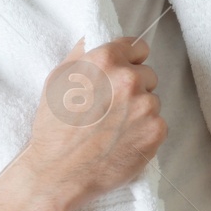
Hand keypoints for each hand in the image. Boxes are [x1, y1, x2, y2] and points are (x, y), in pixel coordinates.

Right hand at [15, 37, 165, 210]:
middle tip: (109, 107)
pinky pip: (157, 122)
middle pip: (147, 74)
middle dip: (133, 87)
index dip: (128, 61)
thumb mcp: (58, 79)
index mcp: (105, 61)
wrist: (56, 174)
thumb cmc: (54, 128)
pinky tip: (122, 140)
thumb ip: (82, 53)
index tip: (120, 73)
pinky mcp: (157, 129)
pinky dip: (144, 130)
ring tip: (111, 127)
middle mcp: (129, 79)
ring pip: (152, 99)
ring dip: (138, 110)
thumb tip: (97, 37)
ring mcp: (146, 105)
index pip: (137, 47)